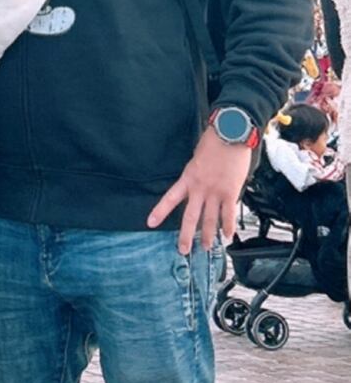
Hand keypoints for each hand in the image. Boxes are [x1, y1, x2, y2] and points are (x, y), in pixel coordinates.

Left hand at [147, 128, 252, 253]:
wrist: (230, 133)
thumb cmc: (214, 141)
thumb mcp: (196, 158)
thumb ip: (195, 174)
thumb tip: (199, 186)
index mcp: (188, 178)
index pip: (170, 198)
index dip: (160, 212)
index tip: (150, 223)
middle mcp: (200, 188)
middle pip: (190, 217)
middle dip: (186, 236)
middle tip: (183, 249)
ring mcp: (216, 192)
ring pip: (210, 220)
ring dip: (208, 236)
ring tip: (207, 247)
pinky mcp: (231, 192)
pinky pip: (229, 214)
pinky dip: (229, 227)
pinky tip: (228, 236)